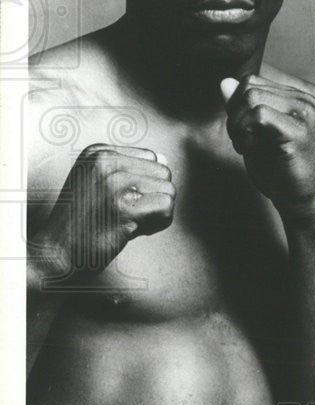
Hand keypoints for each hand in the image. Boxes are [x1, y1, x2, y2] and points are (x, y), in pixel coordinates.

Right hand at [36, 144, 173, 280]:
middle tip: (127, 213)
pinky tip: (134, 230)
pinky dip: (157, 224)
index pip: (151, 156)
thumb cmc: (81, 220)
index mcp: (99, 152)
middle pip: (163, 173)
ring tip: (129, 221)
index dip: (145, 182)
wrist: (56, 251)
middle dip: (153, 197)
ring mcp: (116, 184)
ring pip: (169, 191)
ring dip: (156, 212)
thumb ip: (133, 169)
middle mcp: (107, 162)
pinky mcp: (126, 207)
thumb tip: (165, 158)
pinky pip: (167, 208)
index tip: (121, 198)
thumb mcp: (98, 182)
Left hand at [221, 75, 314, 220]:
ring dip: (238, 124)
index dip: (235, 105)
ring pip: (252, 97)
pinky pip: (259, 115)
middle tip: (241, 141)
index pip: (251, 81)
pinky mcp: (299, 132)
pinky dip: (246, 132)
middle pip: (249, 87)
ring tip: (246, 145)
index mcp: (297, 99)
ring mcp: (304, 115)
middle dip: (234, 115)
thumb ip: (241, 108)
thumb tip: (224, 82)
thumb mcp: (254, 134)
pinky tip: (251, 149)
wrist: (301, 200)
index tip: (240, 132)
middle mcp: (304, 102)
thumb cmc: (279, 170)